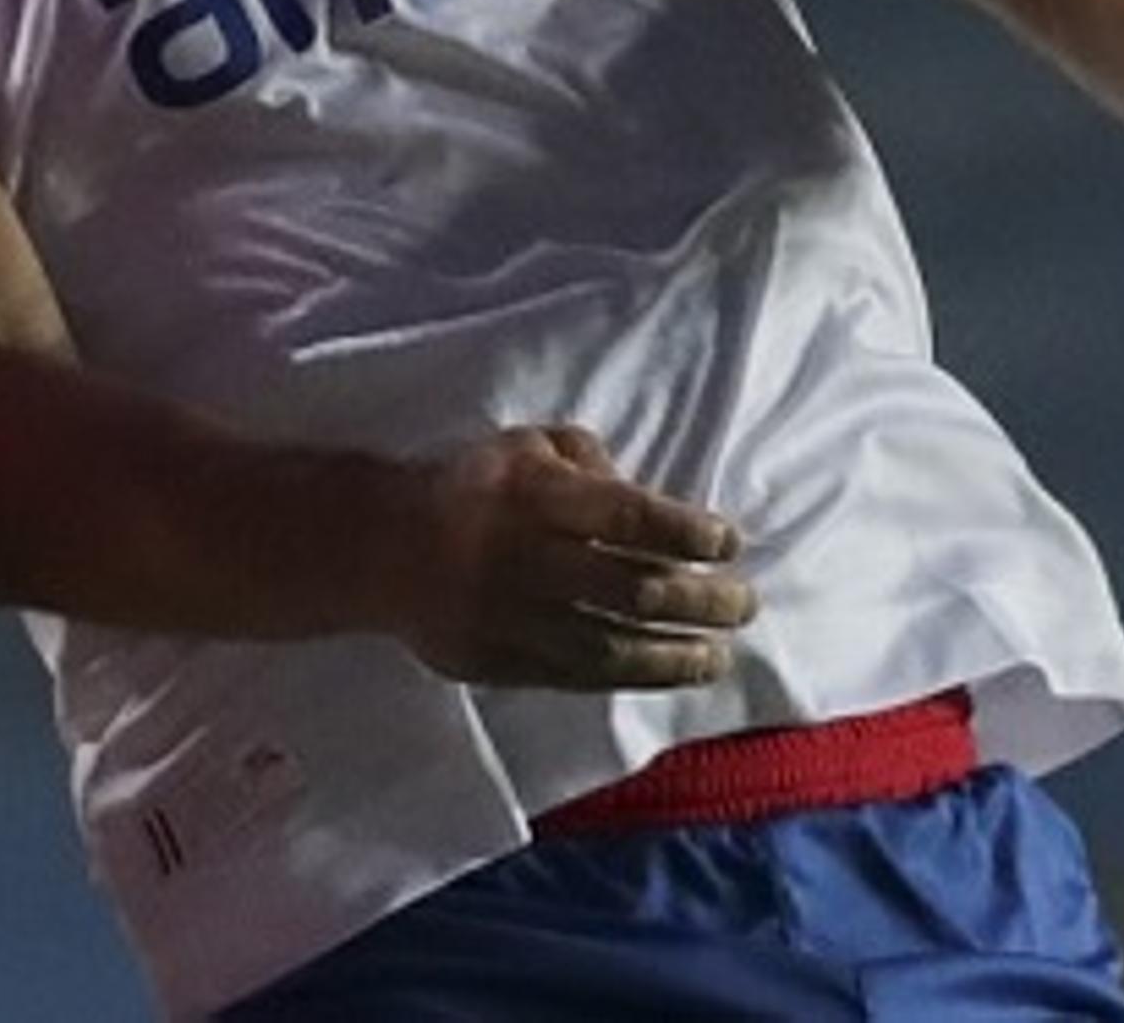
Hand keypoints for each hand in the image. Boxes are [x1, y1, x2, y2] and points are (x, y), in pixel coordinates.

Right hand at [385, 423, 755, 688]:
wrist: (380, 548)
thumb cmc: (468, 486)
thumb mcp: (523, 446)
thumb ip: (585, 459)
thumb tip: (640, 494)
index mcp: (534, 494)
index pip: (626, 516)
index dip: (686, 532)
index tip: (728, 542)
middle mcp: (526, 558)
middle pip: (630, 587)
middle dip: (699, 600)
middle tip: (743, 603)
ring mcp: (511, 618)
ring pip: (609, 645)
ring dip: (674, 654)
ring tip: (717, 655)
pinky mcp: (498, 662)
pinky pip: (575, 677)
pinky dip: (628, 678)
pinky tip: (667, 674)